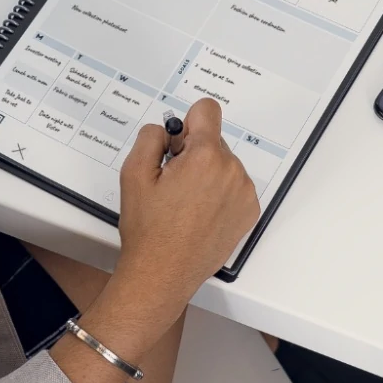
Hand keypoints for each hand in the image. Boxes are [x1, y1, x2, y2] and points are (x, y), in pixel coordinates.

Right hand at [110, 99, 258, 318]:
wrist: (162, 273)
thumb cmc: (149, 229)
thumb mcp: (134, 174)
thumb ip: (151, 137)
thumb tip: (167, 130)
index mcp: (205, 156)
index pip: (207, 110)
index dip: (187, 122)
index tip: (177, 143)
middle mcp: (232, 171)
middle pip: (214, 140)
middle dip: (194, 153)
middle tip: (173, 182)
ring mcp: (244, 193)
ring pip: (225, 164)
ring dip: (207, 174)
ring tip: (185, 203)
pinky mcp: (248, 212)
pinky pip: (235, 186)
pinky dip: (219, 193)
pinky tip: (199, 214)